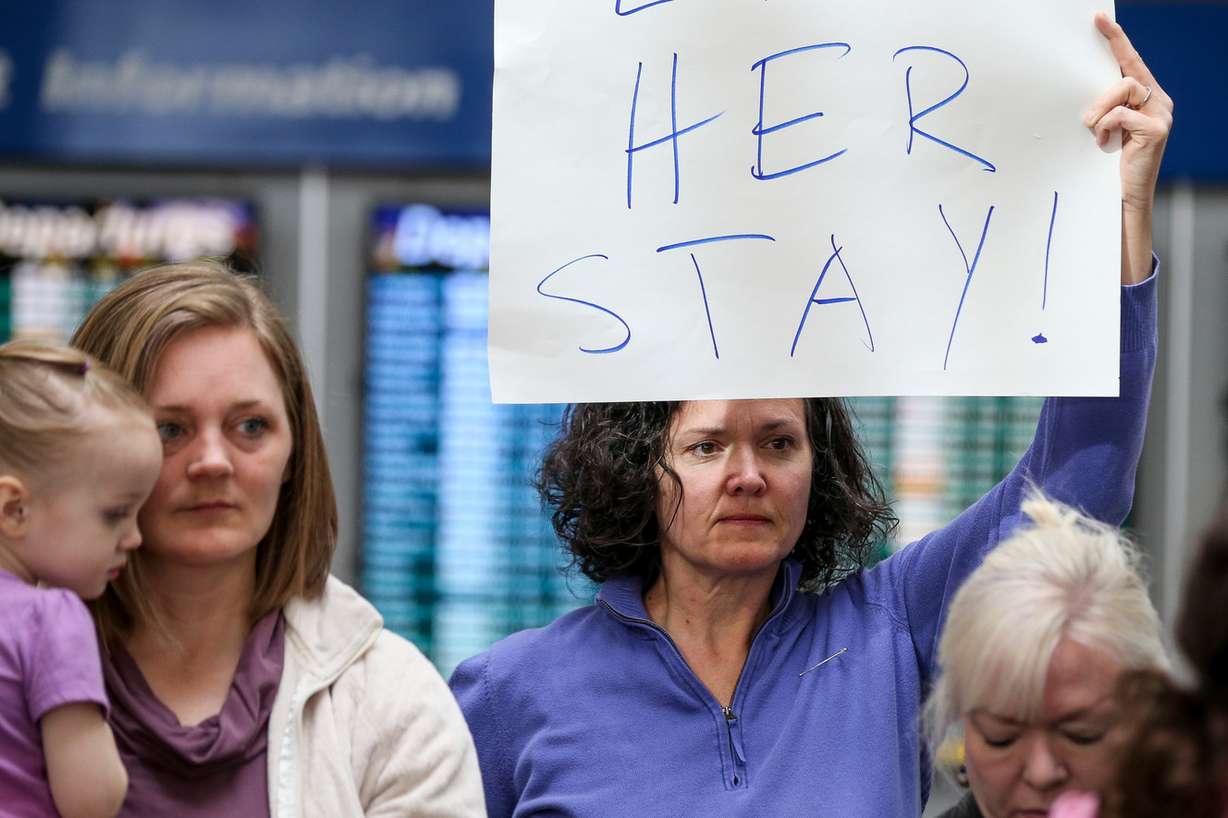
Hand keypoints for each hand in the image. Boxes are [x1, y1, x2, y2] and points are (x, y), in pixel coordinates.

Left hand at [1084, 13, 1172, 283]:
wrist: (1122, 196)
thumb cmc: (1107, 163)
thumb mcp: (1103, 128)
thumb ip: (1102, 106)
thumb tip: (1082, 93)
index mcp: (1145, 96)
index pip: (1130, 60)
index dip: (1115, 39)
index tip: (1098, 19)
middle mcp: (1158, 100)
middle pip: (1126, 73)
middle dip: (1100, 94)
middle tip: (1088, 121)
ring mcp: (1161, 113)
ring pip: (1123, 89)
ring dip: (1100, 111)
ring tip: (1096, 133)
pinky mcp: (1157, 128)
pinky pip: (1121, 114)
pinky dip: (1106, 127)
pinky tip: (1105, 143)